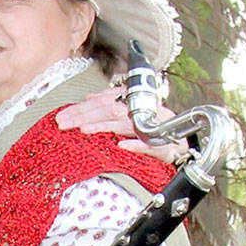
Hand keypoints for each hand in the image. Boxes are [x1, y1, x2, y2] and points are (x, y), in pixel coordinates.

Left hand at [55, 84, 182, 161]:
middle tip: (64, 123)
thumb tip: (89, 98)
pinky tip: (121, 146)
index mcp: (135, 103)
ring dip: (105, 126)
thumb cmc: (154, 129)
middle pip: (111, 108)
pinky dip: (136, 145)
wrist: (182, 145)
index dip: (82, 107)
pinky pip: (150, 145)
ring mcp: (155, 128)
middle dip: (86, 115)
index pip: (104, 100)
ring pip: (127, 123)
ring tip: (85, 130)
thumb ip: (110, 104)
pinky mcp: (165, 146)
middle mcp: (144, 112)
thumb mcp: (129, 116)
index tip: (62, 117)